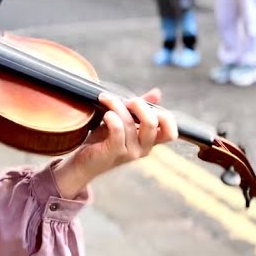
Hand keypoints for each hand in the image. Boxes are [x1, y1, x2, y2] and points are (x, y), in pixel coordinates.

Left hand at [52, 89, 177, 196]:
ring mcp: (130, 152)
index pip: (171, 131)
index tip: (145, 105)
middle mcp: (143, 148)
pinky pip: (118, 130)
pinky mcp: (114, 152)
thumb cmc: (104, 141)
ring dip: (116, 106)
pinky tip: (105, 114)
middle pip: (152, 122)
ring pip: (130, 122)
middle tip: (125, 100)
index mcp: (149, 141)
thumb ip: (140, 109)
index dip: (165, 115)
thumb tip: (157, 93)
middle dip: (139, 105)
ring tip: (105, 99)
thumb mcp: (124, 122)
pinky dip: (112, 117)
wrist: (83, 162)